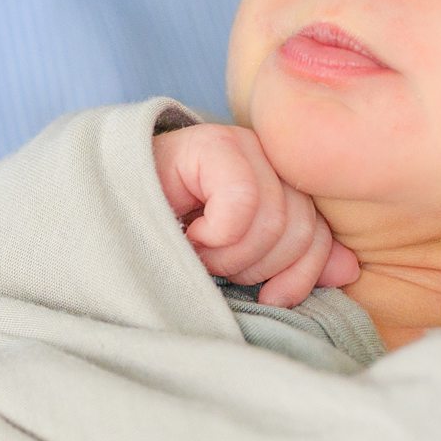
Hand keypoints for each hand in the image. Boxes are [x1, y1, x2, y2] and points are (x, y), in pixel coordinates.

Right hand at [155, 124, 358, 307]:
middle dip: (256, 266)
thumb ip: (292, 264)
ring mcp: (238, 145)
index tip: (270, 296)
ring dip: (228, 254)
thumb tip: (348, 271)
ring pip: (274, 220)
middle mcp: (265, 158)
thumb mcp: (236, 269)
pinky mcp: (208, 143)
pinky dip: (216, 234)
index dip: (301, 274)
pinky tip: (186, 233)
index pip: (320, 234)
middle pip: (301, 228)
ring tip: (194, 251)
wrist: (92, 231)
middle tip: (213, 267)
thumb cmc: (162, 257)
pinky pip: (242, 202)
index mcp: (278, 185)